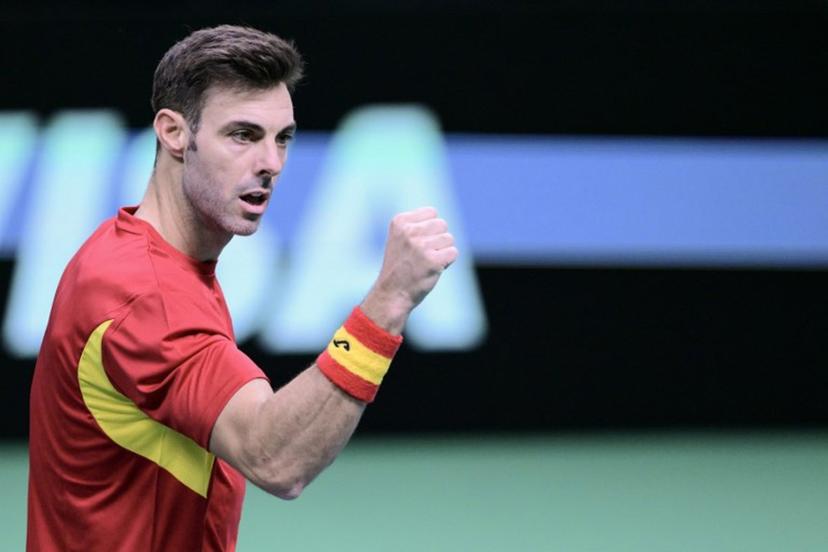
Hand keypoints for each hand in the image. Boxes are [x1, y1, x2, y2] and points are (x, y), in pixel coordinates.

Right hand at [361, 207, 457, 332]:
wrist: (392, 294)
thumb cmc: (400, 266)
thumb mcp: (400, 239)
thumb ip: (418, 225)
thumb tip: (442, 222)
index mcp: (399, 222)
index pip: (431, 212)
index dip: (430, 229)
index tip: (417, 243)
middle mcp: (409, 231)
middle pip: (442, 224)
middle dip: (438, 239)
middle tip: (423, 255)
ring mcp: (421, 246)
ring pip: (449, 239)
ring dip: (442, 252)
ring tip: (426, 262)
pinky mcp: (432, 260)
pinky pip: (453, 252)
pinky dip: (447, 262)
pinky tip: (433, 269)